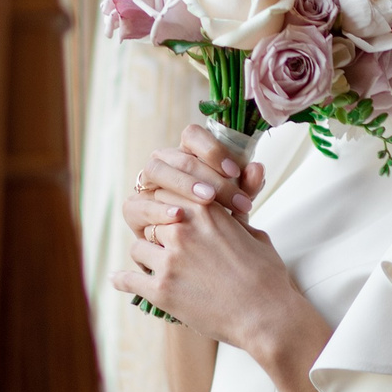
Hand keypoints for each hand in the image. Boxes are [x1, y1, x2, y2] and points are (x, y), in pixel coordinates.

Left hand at [112, 191, 324, 379]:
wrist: (267, 315)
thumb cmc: (267, 277)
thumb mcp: (255, 235)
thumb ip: (235, 221)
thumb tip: (232, 215)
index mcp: (206, 210)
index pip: (166, 194)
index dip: (165, 206)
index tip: (165, 216)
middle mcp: (183, 229)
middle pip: (149, 218)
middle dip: (154, 228)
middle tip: (157, 240)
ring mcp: (169, 260)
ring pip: (138, 247)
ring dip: (144, 255)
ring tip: (150, 264)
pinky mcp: (161, 290)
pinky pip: (128, 279)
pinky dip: (122, 280)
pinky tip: (118, 280)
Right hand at [120, 124, 263, 242]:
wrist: (195, 256)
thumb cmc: (217, 224)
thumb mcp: (235, 206)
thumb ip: (247, 187)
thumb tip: (258, 168)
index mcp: (188, 154)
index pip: (192, 135)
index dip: (213, 149)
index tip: (236, 172)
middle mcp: (164, 163)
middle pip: (179, 156)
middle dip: (208, 175)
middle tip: (232, 197)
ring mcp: (145, 184)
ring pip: (156, 170)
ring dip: (183, 184)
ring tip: (207, 201)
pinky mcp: (133, 208)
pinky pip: (139, 202)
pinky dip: (159, 208)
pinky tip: (179, 216)